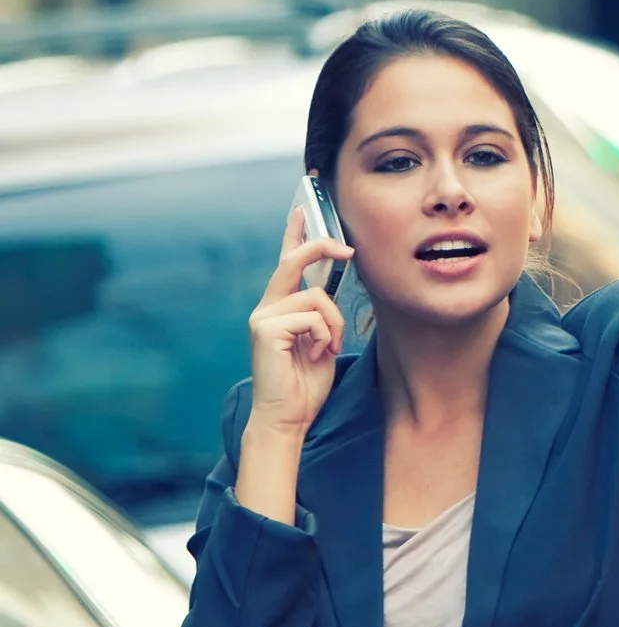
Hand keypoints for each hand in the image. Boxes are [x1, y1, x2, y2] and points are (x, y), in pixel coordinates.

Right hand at [245, 208, 353, 437]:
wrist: (288, 417)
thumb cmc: (305, 384)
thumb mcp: (322, 341)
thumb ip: (322, 315)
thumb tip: (333, 293)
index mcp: (280, 307)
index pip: (287, 264)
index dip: (294, 235)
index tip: (303, 209)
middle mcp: (267, 307)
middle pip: (294, 261)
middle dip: (321, 247)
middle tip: (347, 248)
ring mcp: (262, 316)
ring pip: (316, 297)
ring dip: (334, 324)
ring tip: (327, 348)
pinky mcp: (265, 329)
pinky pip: (312, 316)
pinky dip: (324, 335)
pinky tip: (316, 354)